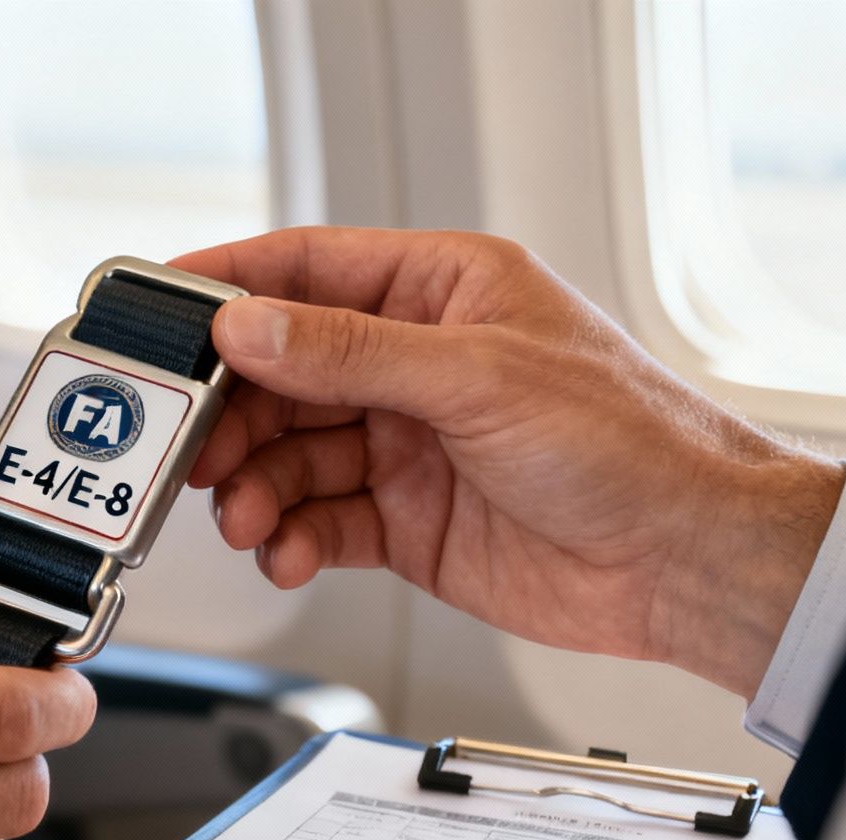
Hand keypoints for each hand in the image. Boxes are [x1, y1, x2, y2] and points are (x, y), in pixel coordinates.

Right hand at [172, 228, 844, 697]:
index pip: (308, 271)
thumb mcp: (477, 377)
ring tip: (248, 518)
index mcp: (441, 292)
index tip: (159, 307)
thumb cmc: (631, 444)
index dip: (228, 286)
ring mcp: (408, 445)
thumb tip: (250, 326)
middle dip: (232, 414)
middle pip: (282, 374)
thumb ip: (350, 352)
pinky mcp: (407, 520)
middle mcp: (416, 364)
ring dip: (255, 488)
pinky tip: (290, 552)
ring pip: (289, 455)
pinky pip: (319, 521)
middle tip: (193, 450)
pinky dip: (293, 540)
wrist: (686, 562)